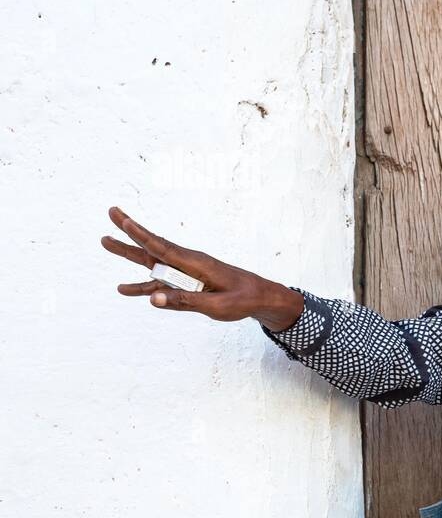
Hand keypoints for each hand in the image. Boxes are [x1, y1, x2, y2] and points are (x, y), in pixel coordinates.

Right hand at [101, 206, 302, 329]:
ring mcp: (186, 272)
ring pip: (152, 263)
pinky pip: (161, 285)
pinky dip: (143, 287)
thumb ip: (185, 301)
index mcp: (197, 263)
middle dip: (130, 231)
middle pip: (153, 247)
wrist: (260, 298)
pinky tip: (124, 289)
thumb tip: (153, 299)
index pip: (164, 248)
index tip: (124, 220)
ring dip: (129, 254)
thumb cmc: (242, 299)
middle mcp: (188, 263)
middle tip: (111, 212)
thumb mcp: (217, 305)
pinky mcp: (187, 283)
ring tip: (105, 241)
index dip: (142, 234)